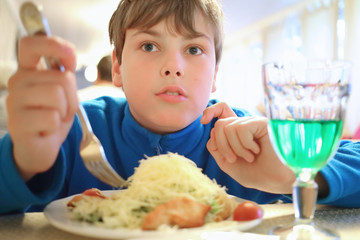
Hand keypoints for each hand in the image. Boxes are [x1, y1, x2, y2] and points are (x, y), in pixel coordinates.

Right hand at [6, 36, 77, 180]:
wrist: (40, 146)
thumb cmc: (52, 115)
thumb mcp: (63, 91)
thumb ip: (64, 73)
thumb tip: (68, 58)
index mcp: (28, 70)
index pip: (31, 44)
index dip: (54, 44)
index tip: (70, 58)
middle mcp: (17, 81)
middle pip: (61, 77)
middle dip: (72, 96)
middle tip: (63, 109)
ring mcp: (14, 101)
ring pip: (57, 95)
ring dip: (65, 111)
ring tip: (55, 118)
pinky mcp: (17, 123)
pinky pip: (51, 118)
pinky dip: (56, 126)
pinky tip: (46, 130)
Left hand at [201, 102, 294, 193]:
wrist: (278, 181)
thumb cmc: (257, 174)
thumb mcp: (229, 164)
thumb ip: (217, 149)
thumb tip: (212, 132)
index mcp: (237, 133)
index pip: (222, 110)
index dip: (211, 110)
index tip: (203, 121)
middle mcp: (245, 125)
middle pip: (220, 124)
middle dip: (222, 145)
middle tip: (234, 159)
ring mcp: (254, 123)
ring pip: (227, 127)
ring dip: (235, 149)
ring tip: (250, 157)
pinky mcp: (262, 123)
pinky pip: (240, 129)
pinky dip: (244, 145)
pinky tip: (256, 151)